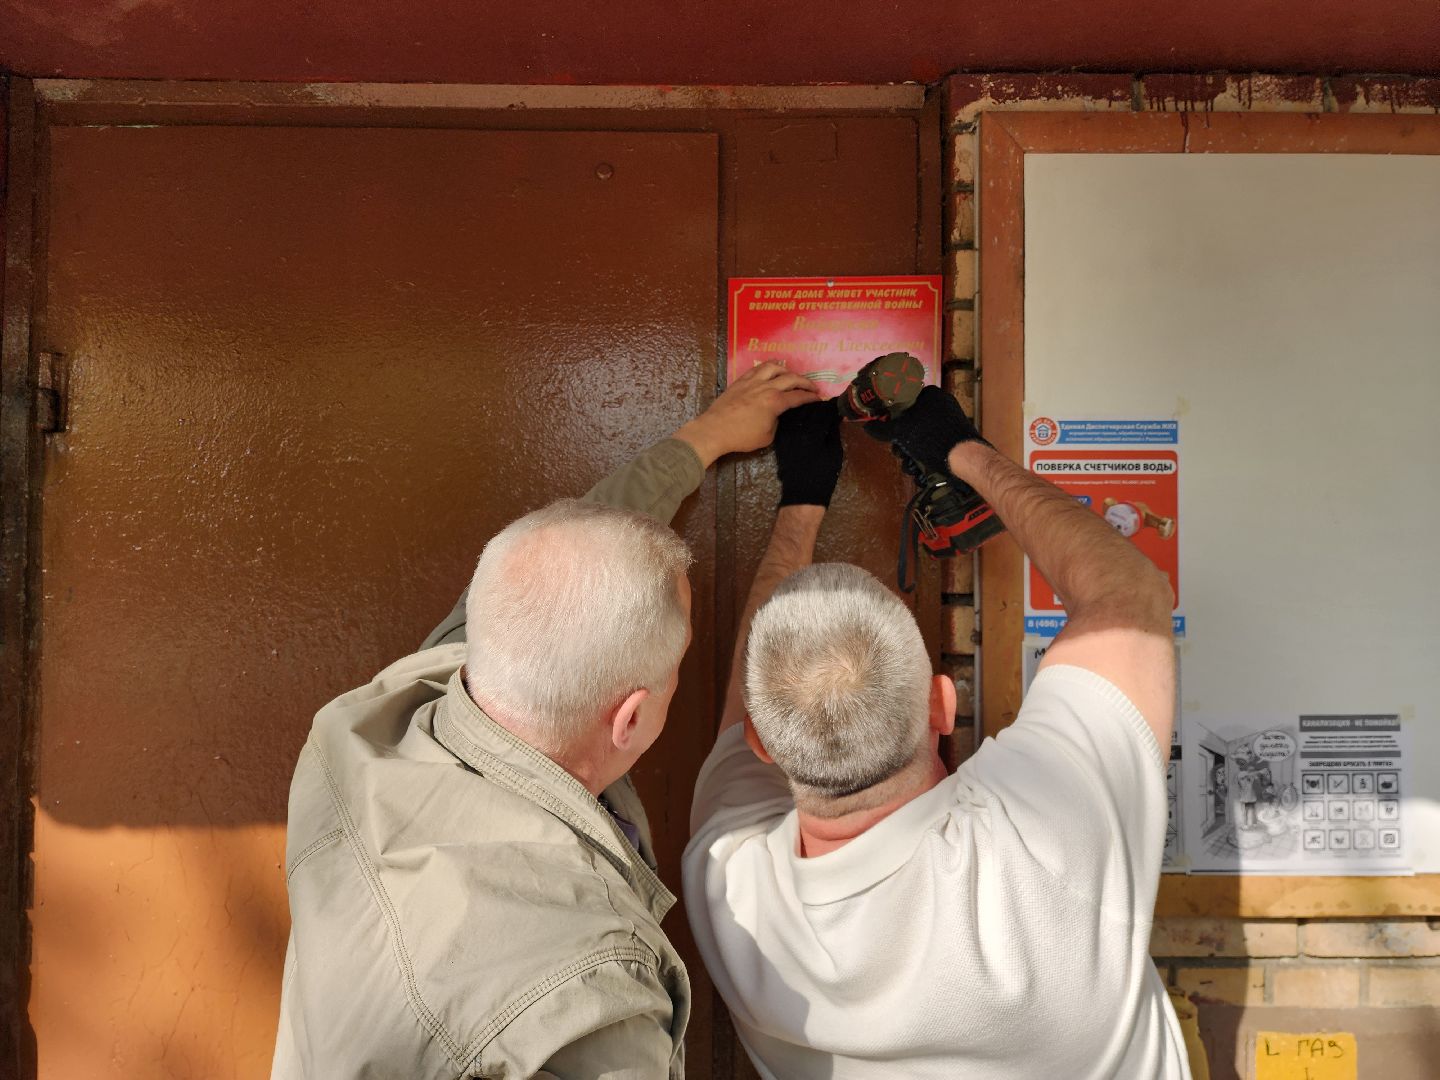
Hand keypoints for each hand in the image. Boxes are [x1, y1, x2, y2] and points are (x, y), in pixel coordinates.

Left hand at [674, 362, 819, 466]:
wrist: (714, 430)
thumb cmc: (741, 437)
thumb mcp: (767, 436)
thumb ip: (776, 421)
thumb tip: (777, 414)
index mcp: (775, 402)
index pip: (798, 397)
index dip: (811, 397)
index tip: (819, 398)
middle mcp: (766, 387)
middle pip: (791, 378)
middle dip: (805, 382)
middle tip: (813, 387)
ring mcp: (752, 381)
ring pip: (774, 367)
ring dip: (787, 370)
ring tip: (792, 375)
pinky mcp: (741, 381)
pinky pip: (757, 368)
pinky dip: (768, 367)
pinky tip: (771, 370)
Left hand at [773, 399, 842, 506]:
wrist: (801, 493)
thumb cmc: (822, 474)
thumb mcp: (834, 451)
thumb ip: (833, 431)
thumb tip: (835, 415)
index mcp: (811, 431)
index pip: (821, 409)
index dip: (829, 405)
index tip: (835, 402)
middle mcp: (796, 429)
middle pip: (804, 405)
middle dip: (813, 399)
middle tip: (822, 399)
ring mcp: (785, 433)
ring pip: (792, 410)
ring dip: (801, 403)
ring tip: (809, 402)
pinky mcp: (779, 438)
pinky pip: (784, 419)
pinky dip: (791, 413)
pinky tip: (797, 413)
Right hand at [863, 385, 982, 475]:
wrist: (964, 458)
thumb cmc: (931, 437)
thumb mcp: (901, 432)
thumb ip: (882, 429)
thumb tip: (866, 426)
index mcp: (931, 394)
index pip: (904, 400)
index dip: (892, 416)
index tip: (888, 430)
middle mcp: (942, 404)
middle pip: (911, 421)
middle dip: (902, 441)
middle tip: (899, 452)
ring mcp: (950, 421)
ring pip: (921, 435)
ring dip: (911, 453)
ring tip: (910, 466)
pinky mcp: (955, 437)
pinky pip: (933, 443)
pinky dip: (925, 456)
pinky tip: (921, 469)